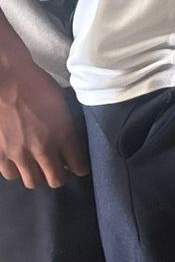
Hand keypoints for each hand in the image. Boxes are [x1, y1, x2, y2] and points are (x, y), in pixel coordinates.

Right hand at [0, 55, 87, 189]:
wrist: (6, 79)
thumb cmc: (36, 85)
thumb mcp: (61, 104)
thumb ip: (66, 127)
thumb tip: (70, 142)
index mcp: (62, 134)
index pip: (78, 165)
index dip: (80, 168)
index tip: (79, 167)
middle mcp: (42, 148)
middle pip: (55, 180)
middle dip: (60, 177)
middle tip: (59, 170)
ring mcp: (18, 153)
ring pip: (32, 181)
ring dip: (37, 175)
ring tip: (38, 167)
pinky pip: (10, 174)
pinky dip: (16, 171)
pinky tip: (19, 162)